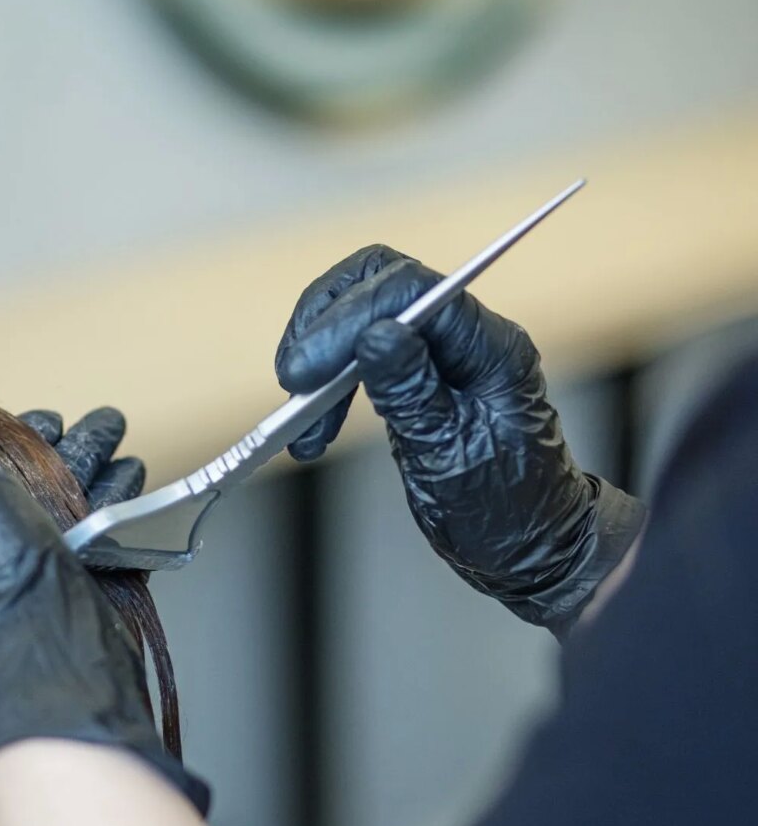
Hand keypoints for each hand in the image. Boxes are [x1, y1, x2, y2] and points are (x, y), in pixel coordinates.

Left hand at [0, 359, 207, 810]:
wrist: (50, 635)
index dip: (19, 430)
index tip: (43, 414)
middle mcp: (13, 530)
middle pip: (49, 472)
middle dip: (75, 442)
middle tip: (104, 420)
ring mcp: (61, 555)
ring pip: (88, 495)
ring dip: (106, 463)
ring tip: (119, 442)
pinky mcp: (103, 574)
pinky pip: (119, 529)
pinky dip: (130, 501)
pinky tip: (136, 480)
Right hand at [275, 245, 647, 635]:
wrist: (530, 546)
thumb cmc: (507, 511)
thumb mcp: (451, 457)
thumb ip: (411, 392)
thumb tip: (374, 336)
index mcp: (490, 348)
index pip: (409, 290)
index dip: (346, 319)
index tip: (306, 370)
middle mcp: (467, 336)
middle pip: (379, 280)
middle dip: (323, 323)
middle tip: (294, 380)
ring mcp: (439, 351)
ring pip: (359, 310)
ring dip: (317, 354)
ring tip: (302, 417)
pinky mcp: (414, 372)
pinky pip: (357, 351)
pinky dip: (324, 380)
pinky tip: (312, 425)